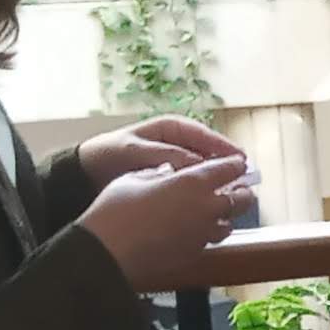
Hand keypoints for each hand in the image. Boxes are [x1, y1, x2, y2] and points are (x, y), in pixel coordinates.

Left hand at [77, 116, 241, 185]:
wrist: (86, 172)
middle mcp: (177, 142)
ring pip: (202, 168)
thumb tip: (197, 163)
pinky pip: (191, 182)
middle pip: (209, 152)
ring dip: (215, 179)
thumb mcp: (135, 151)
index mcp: (171, 128)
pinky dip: (201, 189)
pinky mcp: (170, 178)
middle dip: (225, 165)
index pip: (204, 135)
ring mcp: (175, 160)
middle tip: (243, 179)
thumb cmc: (110, 154)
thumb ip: (165, 155)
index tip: (240, 160)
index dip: (223, 147)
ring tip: (230, 192)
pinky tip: (208, 201)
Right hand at [80, 153, 247, 290]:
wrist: (108, 252)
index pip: (228, 169)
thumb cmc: (116, 211)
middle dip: (240, 192)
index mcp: (194, 182)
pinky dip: (208, 233)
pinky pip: (210, 240)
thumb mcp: (135, 178)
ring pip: (229, 223)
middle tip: (233, 188)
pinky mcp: (195, 254)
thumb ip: (160, 173)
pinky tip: (194, 229)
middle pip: (242, 200)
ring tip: (212, 210)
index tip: (236, 163)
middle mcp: (206, 208)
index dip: (234, 164)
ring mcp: (204, 234)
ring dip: (224, 215)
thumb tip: (168, 173)